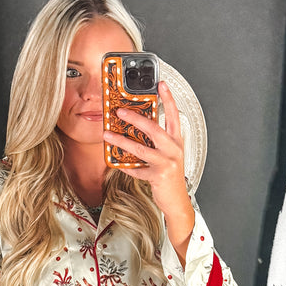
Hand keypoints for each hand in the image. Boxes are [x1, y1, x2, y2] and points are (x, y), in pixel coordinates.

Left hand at [103, 79, 194, 260]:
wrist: (177, 201)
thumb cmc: (170, 176)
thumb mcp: (168, 155)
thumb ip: (158, 141)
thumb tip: (138, 127)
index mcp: (176, 141)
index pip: (174, 115)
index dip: (168, 99)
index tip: (161, 84)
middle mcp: (173, 150)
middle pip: (154, 129)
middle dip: (136, 118)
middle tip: (120, 111)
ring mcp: (166, 163)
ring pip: (141, 149)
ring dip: (122, 141)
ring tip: (108, 134)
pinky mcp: (158, 177)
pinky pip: (137, 170)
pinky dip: (125, 166)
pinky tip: (115, 162)